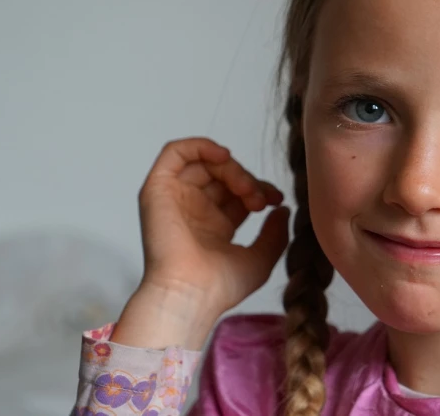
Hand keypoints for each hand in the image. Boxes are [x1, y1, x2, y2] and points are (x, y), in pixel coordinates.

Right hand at [111, 137, 288, 348]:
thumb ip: (275, 233)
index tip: (277, 200)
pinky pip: (174, 153)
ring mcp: (175, 199)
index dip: (259, 188)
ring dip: (230, 168)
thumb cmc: (220, 286)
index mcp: (214, 226)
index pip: (237, 193)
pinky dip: (199, 146)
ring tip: (245, 188)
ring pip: (203, 163)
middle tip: (260, 199)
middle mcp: (193, 210)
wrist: (191, 293)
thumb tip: (282, 209)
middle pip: (222, 176)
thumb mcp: (261, 258)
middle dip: (247, 179)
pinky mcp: (157, 190)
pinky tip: (223, 157)